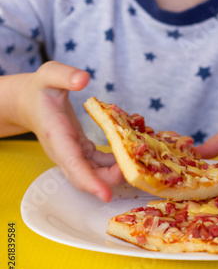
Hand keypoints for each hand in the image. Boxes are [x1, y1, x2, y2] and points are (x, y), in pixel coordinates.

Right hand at [19, 61, 124, 200]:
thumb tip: (84, 79)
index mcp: (56, 134)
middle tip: (135, 172)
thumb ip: (66, 75)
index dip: (89, 181)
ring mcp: (71, 153)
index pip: (72, 163)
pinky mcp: (79, 151)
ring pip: (93, 173)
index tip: (106, 194)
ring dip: (115, 173)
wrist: (29, 101)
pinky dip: (114, 163)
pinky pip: (98, 164)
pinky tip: (130, 154)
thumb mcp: (50, 74)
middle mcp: (63, 150)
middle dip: (109, 180)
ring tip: (137, 162)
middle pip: (84, 176)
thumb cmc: (40, 88)